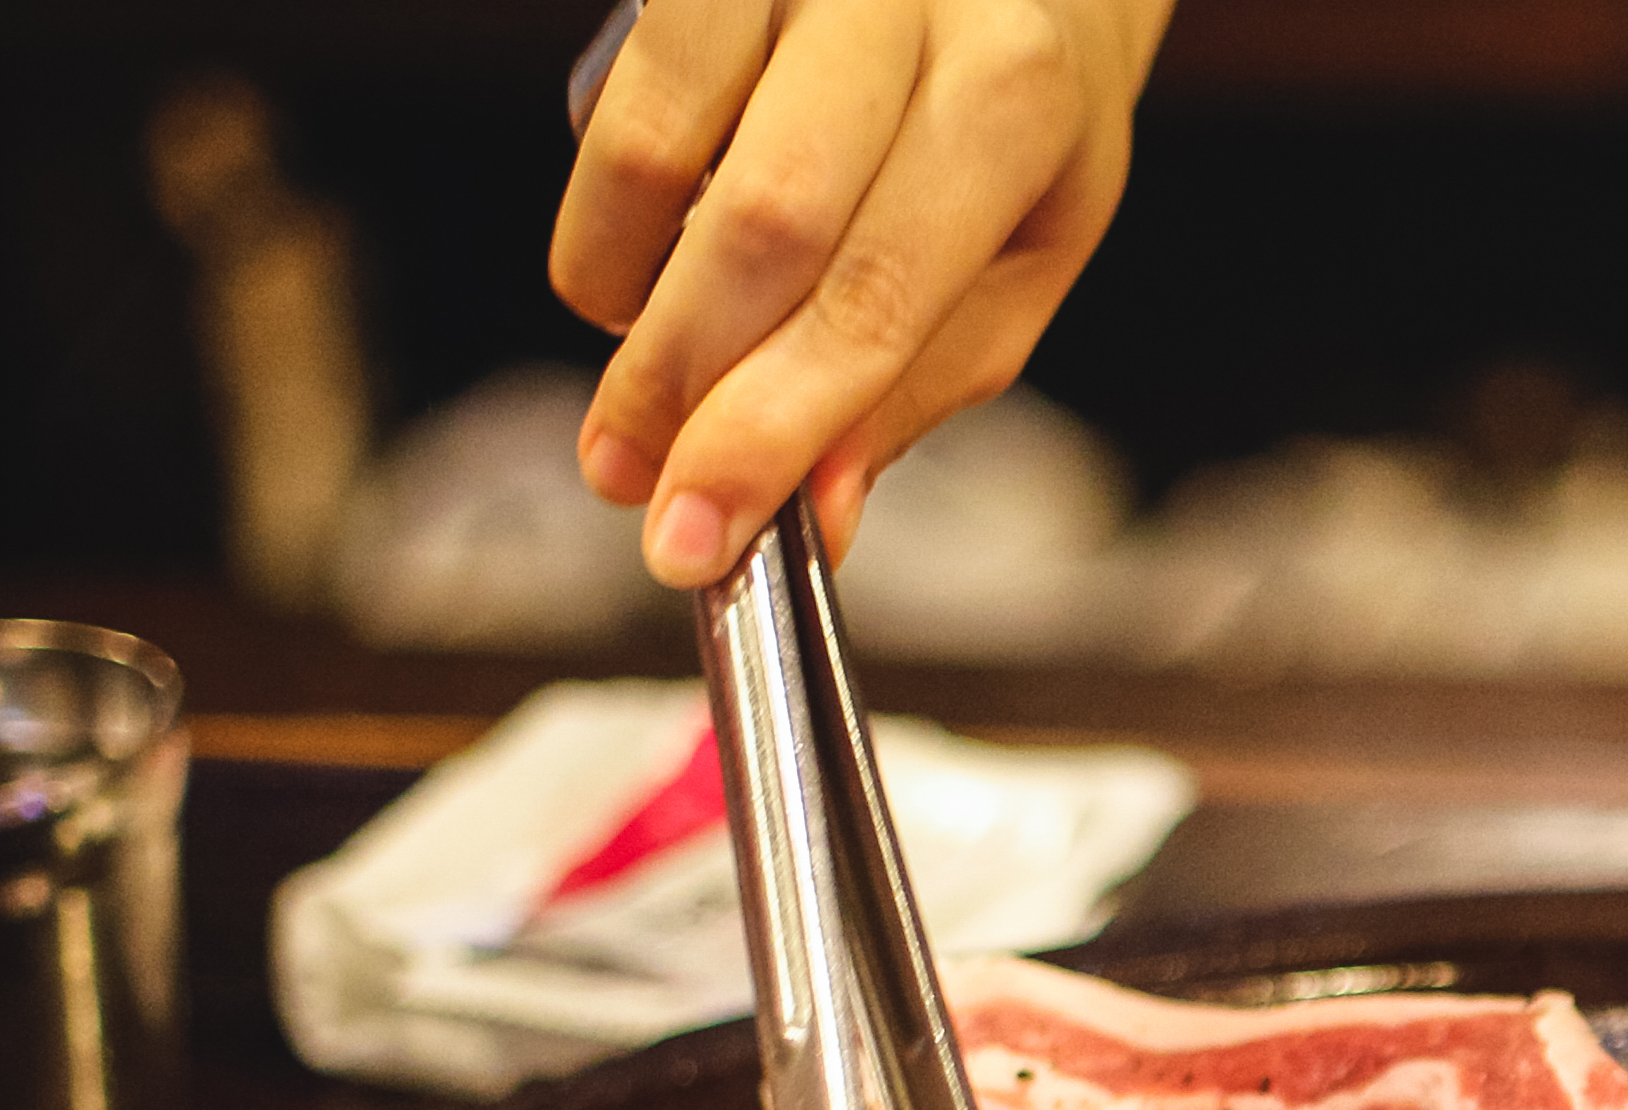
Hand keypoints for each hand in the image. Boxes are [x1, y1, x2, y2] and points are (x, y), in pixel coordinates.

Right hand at [554, 0, 1171, 590]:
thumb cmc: (1016, 120)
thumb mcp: (1017, 258)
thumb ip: (917, 384)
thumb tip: (813, 513)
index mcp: (1016, 101)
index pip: (874, 297)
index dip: (766, 433)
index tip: (690, 538)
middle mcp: (908, 8)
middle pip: (761, 228)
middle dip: (680, 387)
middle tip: (630, 478)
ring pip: (659, 156)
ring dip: (630, 296)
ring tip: (651, 349)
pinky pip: (616, 98)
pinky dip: (610, 209)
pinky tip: (648, 254)